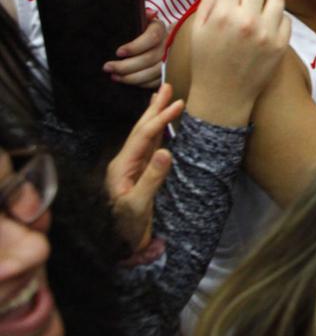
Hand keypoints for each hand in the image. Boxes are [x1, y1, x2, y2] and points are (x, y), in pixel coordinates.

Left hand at [104, 14, 166, 88]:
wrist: (166, 39)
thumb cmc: (147, 29)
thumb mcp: (144, 19)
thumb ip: (143, 15)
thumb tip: (149, 13)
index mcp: (161, 29)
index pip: (152, 38)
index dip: (135, 46)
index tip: (118, 52)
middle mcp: (168, 45)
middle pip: (149, 58)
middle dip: (126, 65)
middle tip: (108, 67)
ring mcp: (170, 61)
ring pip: (151, 72)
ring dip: (130, 77)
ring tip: (114, 76)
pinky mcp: (168, 73)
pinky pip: (155, 81)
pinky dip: (140, 83)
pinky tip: (126, 81)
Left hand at [105, 83, 181, 252]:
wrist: (117, 248)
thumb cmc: (125, 229)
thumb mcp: (138, 205)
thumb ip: (151, 178)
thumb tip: (166, 151)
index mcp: (122, 166)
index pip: (144, 136)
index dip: (161, 118)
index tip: (179, 103)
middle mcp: (125, 163)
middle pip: (141, 129)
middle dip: (154, 108)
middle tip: (168, 87)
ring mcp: (131, 168)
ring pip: (145, 136)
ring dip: (155, 116)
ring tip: (163, 98)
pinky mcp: (139, 175)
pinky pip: (150, 147)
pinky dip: (158, 132)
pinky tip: (162, 127)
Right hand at [186, 0, 291, 125]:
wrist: (223, 95)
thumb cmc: (206, 62)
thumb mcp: (196, 30)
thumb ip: (209, 2)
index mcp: (223, 15)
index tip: (231, 0)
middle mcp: (247, 20)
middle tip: (245, 8)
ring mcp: (267, 33)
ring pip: (276, 0)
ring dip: (267, 5)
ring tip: (258, 17)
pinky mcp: (281, 45)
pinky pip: (286, 20)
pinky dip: (277, 22)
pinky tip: (266, 31)